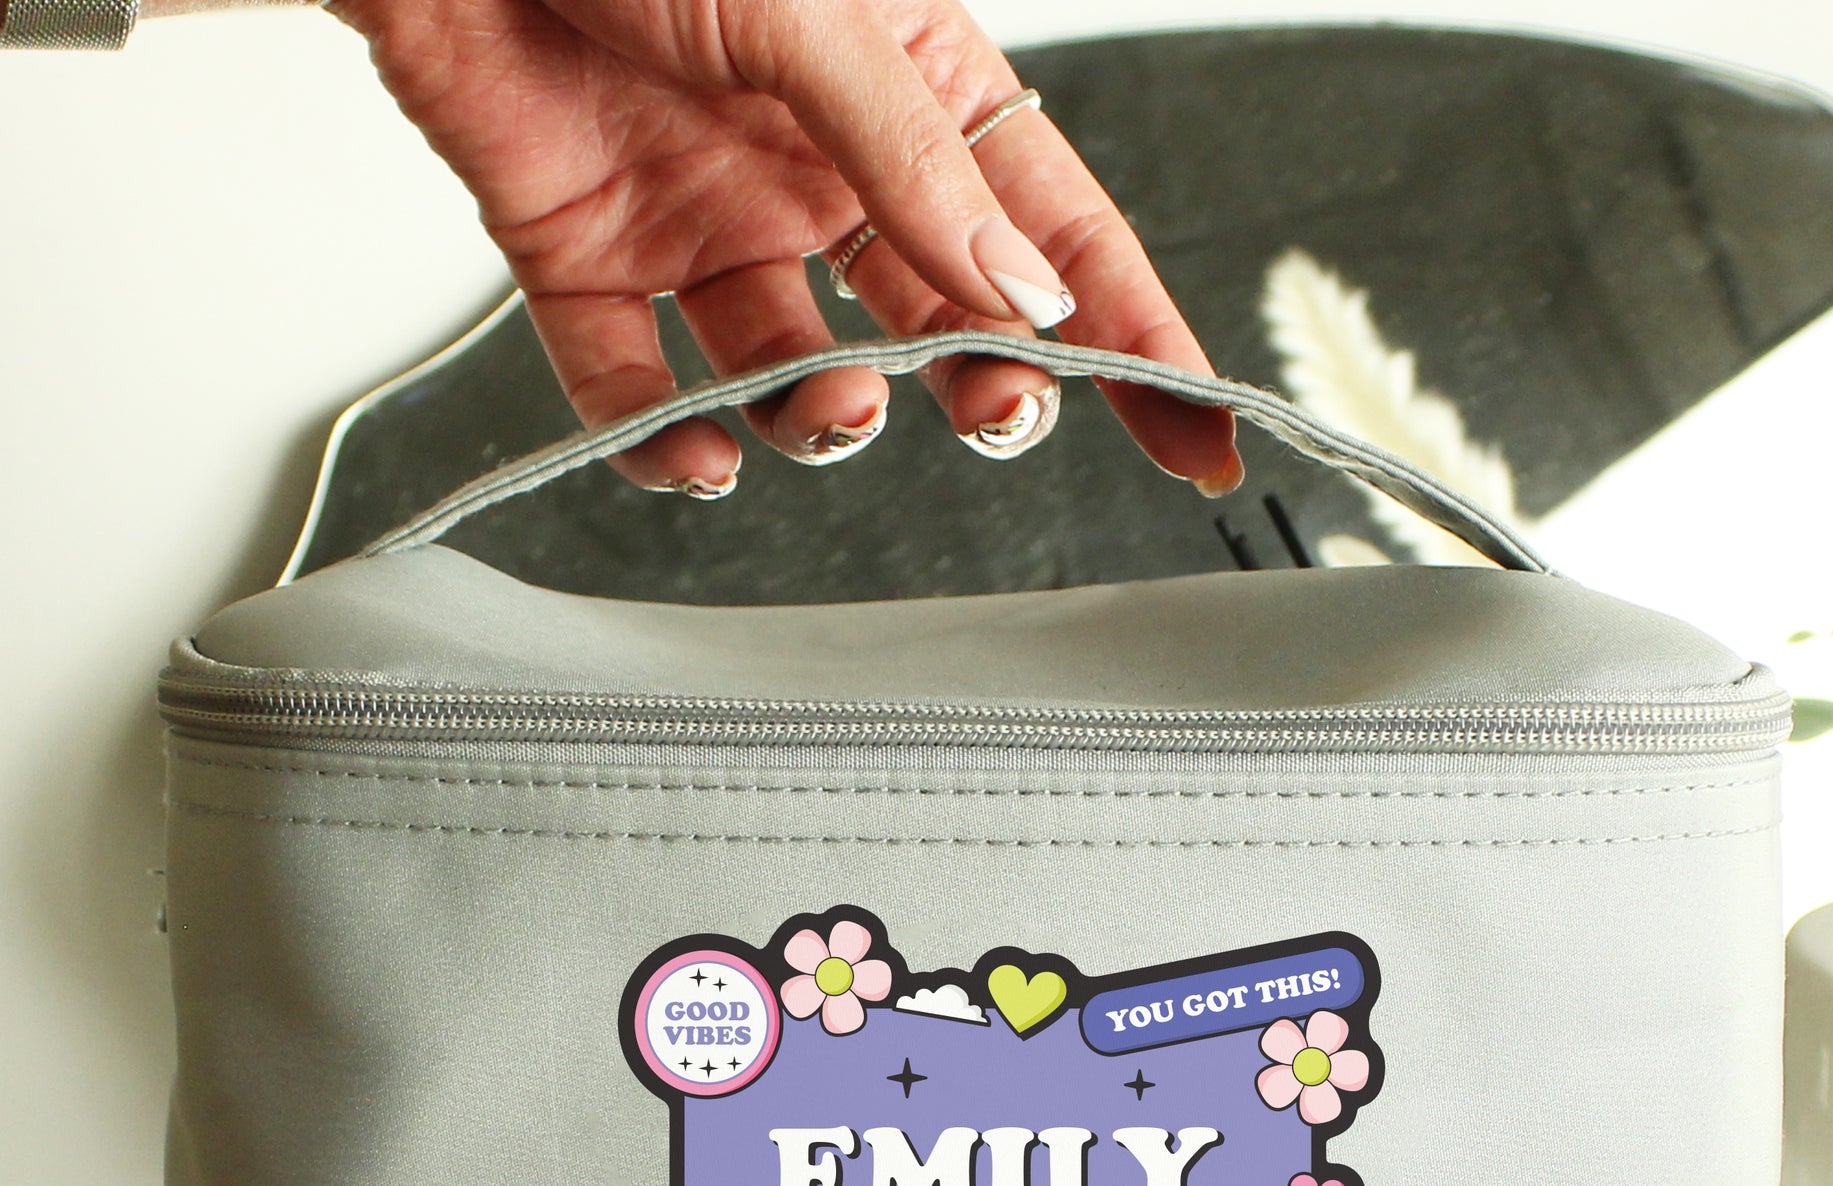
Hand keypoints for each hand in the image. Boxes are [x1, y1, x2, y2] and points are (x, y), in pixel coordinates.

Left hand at [323, 0, 1241, 493]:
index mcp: (910, 83)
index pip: (1054, 231)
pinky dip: (662, 440)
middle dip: (981, 386)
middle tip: (996, 415)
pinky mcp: (594, 258)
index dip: (1136, 335)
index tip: (1195, 429)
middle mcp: (820, 165)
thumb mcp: (810, 10)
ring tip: (830, 413)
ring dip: (825, 420)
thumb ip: (915, 160)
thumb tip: (1024, 290)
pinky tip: (695, 452)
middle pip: (940, 319)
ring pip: (797, 370)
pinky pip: (639, 383)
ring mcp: (711, 217)